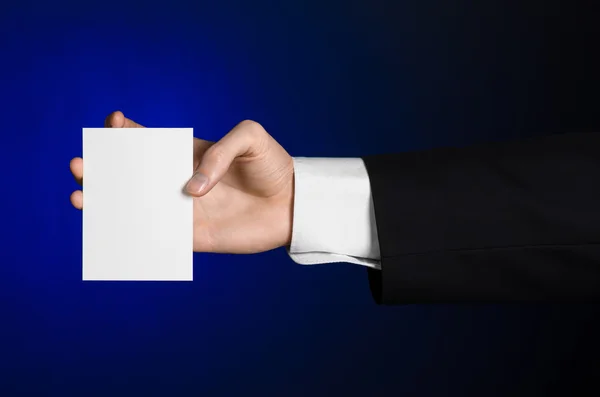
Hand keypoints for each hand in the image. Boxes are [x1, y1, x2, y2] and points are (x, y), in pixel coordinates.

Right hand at [70, 111, 294, 253]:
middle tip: (82, 166)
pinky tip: (110, 231)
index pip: (149, 141)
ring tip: (82, 198)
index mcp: (189, 154)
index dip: (125, 132)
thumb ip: (219, 152)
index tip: (113, 124)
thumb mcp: (251, 137)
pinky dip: (132, 235)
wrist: (294, 204)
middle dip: (103, 169)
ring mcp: (184, 209)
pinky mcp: (193, 236)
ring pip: (136, 206)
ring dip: (107, 203)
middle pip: (132, 174)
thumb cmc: (273, 166)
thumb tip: (190, 189)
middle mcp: (180, 181)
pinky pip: (158, 237)